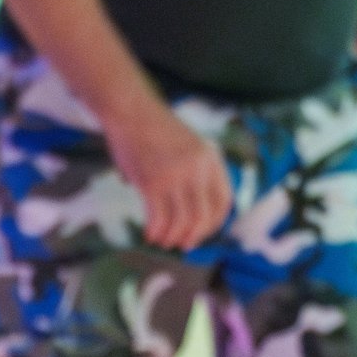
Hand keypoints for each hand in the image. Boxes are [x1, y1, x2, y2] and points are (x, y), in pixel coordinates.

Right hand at [103, 95, 232, 248]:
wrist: (131, 111)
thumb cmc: (155, 130)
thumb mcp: (189, 145)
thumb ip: (195, 171)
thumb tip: (191, 207)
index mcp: (211, 159)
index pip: (224, 201)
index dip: (215, 223)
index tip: (202, 233)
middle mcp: (198, 169)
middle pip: (204, 216)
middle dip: (193, 236)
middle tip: (183, 245)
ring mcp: (176, 176)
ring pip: (181, 221)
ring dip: (172, 237)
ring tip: (163, 240)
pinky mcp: (153, 182)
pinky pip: (159, 218)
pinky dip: (155, 232)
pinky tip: (149, 235)